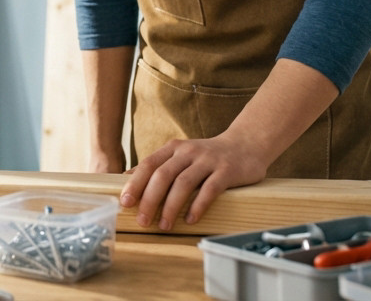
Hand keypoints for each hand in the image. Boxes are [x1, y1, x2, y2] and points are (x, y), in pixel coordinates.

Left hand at [119, 135, 268, 229]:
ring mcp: (208, 160)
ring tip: (164, 225)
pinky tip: (190, 220)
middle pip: (163, 175)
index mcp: (173, 148)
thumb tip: (126, 178)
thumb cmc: (207, 156)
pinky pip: (210, 189)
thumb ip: (157, 165)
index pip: (149, 165)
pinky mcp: (227, 171)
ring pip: (184, 183)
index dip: (135, 184)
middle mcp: (188, 152)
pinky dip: (198, 205)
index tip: (124, 203)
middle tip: (142, 221)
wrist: (246, 144)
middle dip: (150, 199)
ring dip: (171, 206)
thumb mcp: (180, 155)